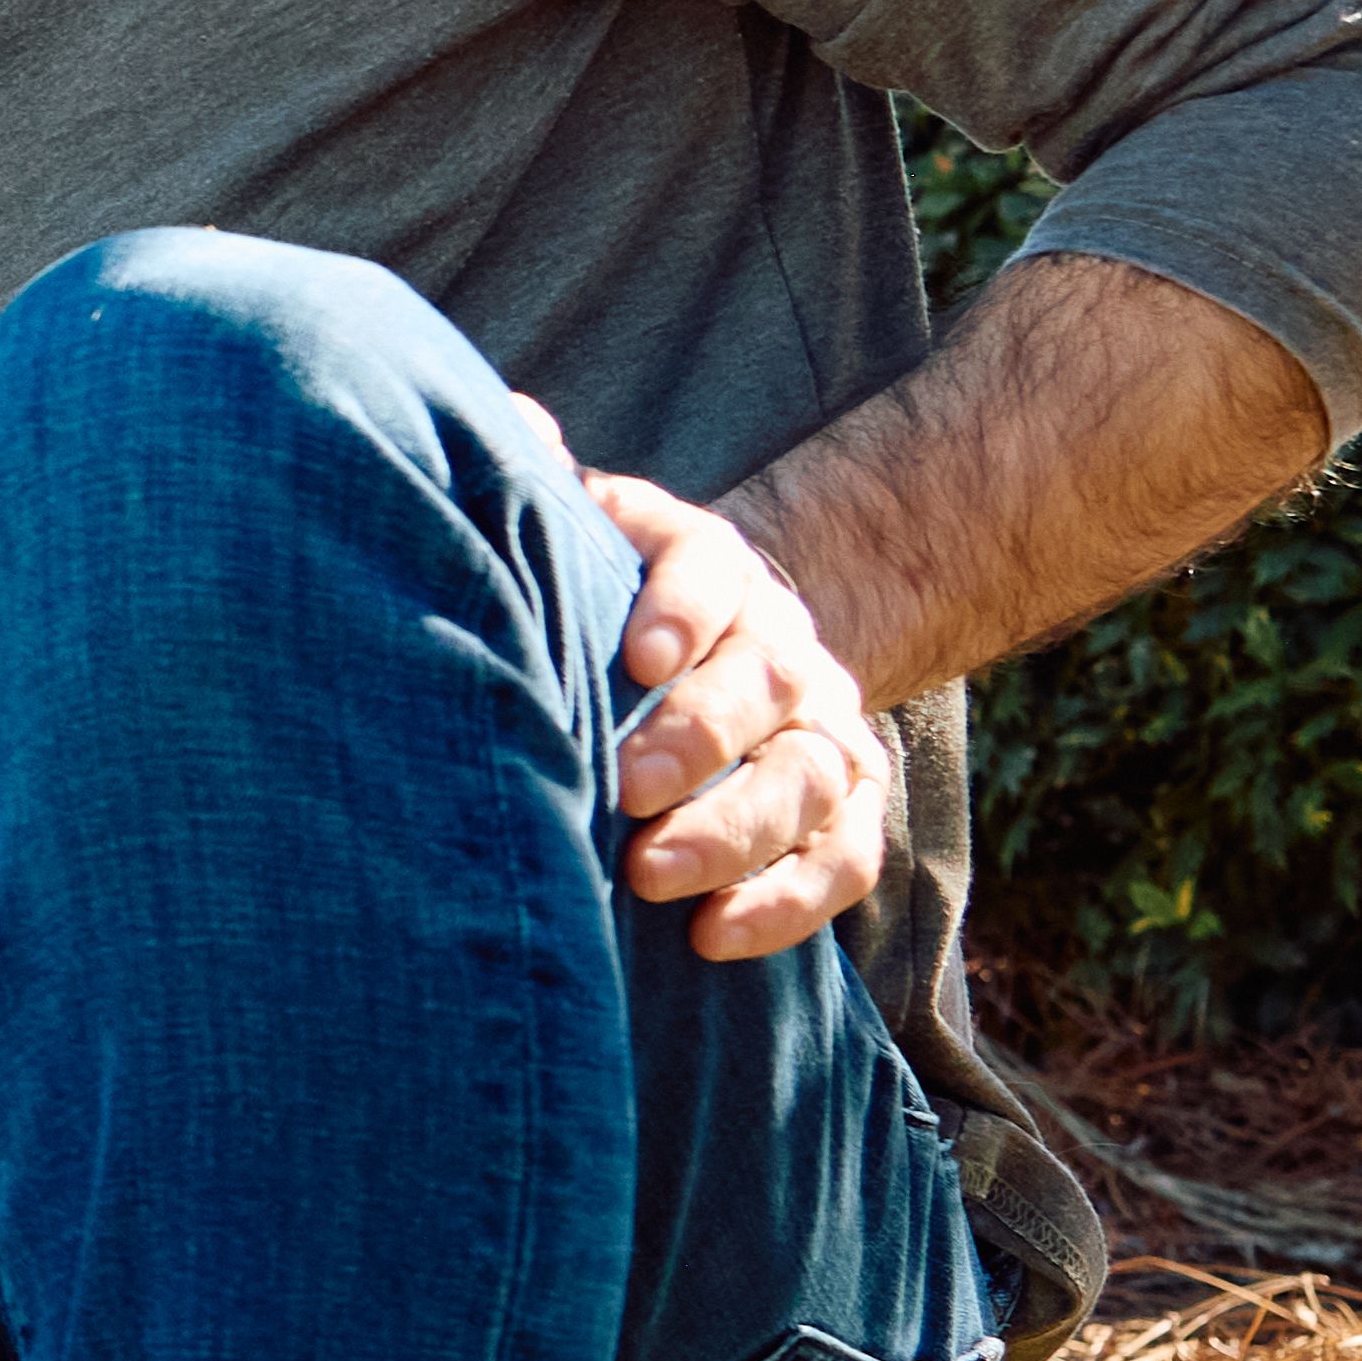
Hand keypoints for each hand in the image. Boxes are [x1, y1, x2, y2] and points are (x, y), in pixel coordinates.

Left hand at [575, 460, 894, 964]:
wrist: (717, 651)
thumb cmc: (608, 599)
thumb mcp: (578, 534)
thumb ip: (541, 483)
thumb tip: (514, 422)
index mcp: (710, 564)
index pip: (706, 565)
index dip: (680, 607)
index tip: (635, 656)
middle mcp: (781, 644)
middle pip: (764, 686)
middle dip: (700, 738)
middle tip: (627, 787)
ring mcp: (823, 728)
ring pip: (810, 779)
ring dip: (737, 833)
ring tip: (653, 877)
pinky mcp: (847, 808)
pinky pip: (845, 859)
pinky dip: (790, 903)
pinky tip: (715, 938)